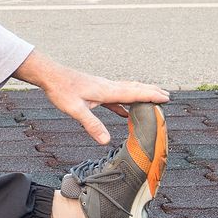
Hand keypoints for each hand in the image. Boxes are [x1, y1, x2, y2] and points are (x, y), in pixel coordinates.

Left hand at [13, 49, 169, 144]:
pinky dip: (123, 103)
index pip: (134, 93)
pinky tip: (124, 111)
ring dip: (140, 95)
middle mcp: (107, 87)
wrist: (50, 75)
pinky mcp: (94, 91)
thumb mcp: (76, 110)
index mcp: (107, 91)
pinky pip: (114, 98)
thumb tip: (105, 141)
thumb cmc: (61, 90)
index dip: (151, 96)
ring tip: (152, 99)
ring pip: (126, 91)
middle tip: (167, 96)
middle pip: (134, 89)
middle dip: (151, 92)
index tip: (166, 98)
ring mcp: (101, 88)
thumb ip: (91, 124)